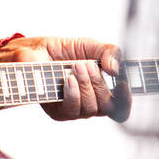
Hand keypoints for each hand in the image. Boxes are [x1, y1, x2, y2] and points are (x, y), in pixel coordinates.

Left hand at [0, 35, 130, 122]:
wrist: (32, 52)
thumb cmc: (62, 51)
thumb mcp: (89, 45)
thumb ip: (110, 52)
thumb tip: (116, 70)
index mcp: (102, 90)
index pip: (121, 107)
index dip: (126, 100)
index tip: (122, 84)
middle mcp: (91, 103)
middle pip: (108, 107)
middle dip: (99, 83)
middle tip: (86, 64)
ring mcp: (76, 109)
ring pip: (92, 108)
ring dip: (86, 85)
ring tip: (75, 66)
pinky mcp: (59, 113)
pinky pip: (73, 110)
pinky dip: (73, 93)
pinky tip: (67, 79)